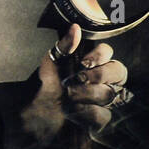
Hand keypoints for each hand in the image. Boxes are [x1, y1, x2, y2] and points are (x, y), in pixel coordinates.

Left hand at [22, 24, 128, 140]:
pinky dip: (85, 114)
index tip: (84, 62)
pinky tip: (72, 115)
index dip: (101, 55)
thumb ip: (62, 48)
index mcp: (89, 65)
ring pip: (110, 94)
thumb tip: (75, 28)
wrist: (30, 120)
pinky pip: (104, 115)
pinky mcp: (100, 121)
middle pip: (119, 72)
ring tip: (67, 99)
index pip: (107, 52)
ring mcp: (102, 101)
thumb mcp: (48, 67)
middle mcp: (100, 81)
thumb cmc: (41, 90)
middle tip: (77, 80)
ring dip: (86, 95)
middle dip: (98, 75)